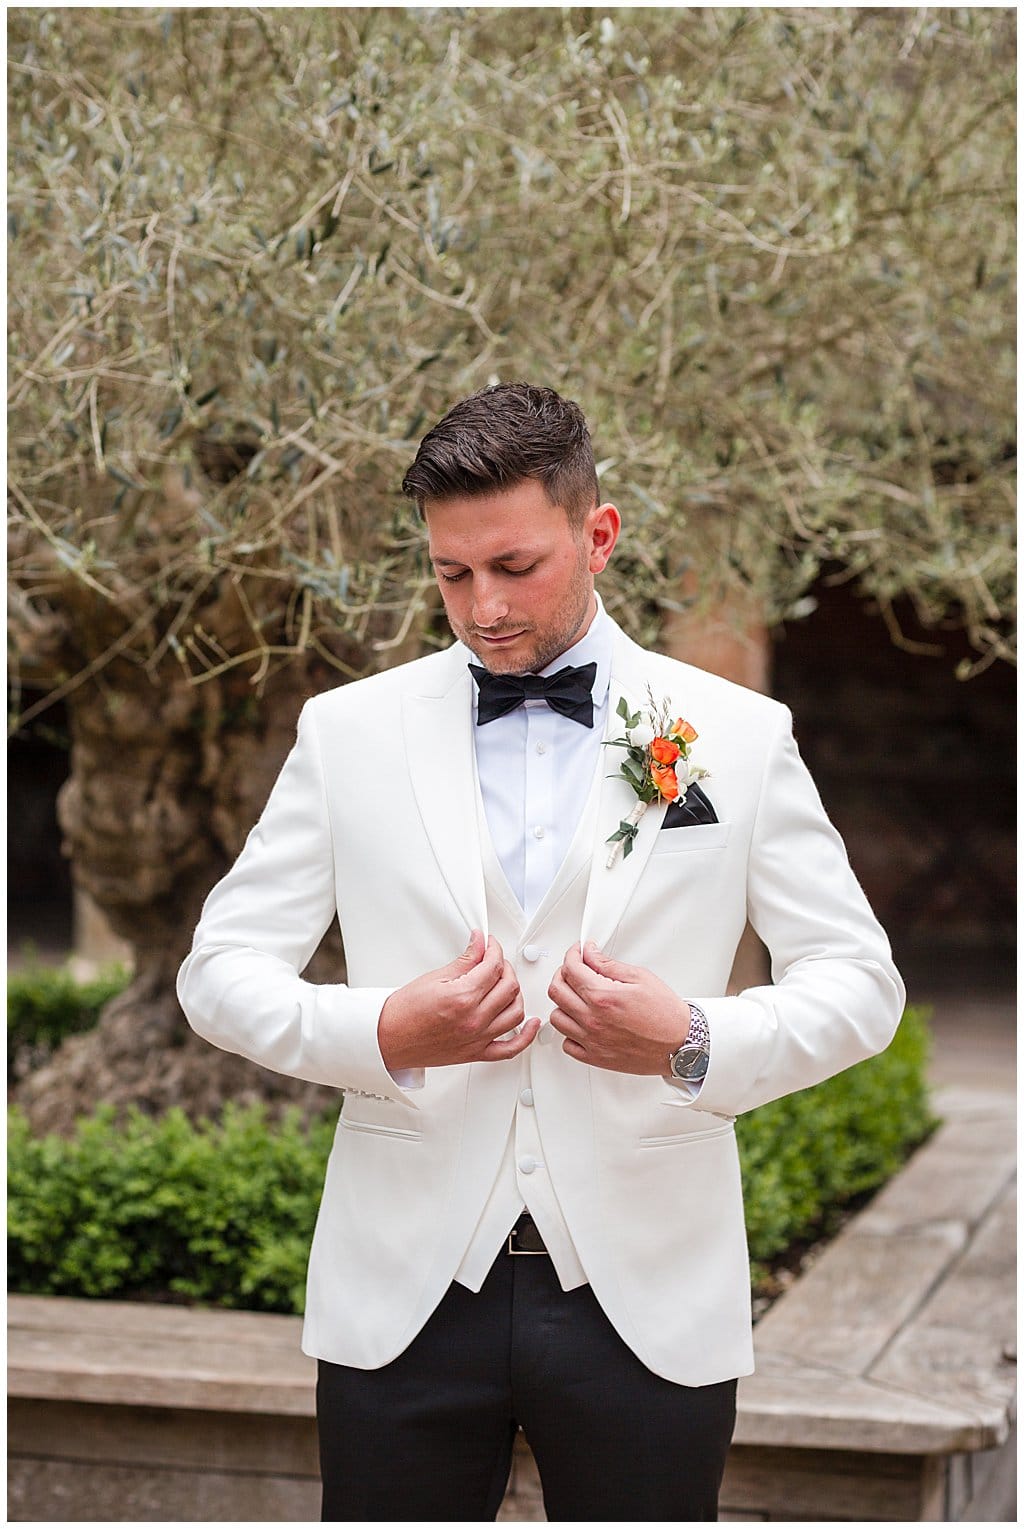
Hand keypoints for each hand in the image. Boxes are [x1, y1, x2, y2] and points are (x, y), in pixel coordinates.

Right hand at [378, 930, 539, 1070]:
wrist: (388, 1039)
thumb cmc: (404, 1012)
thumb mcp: (435, 977)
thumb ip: (464, 961)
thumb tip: (479, 944)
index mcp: (463, 997)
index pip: (493, 966)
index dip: (495, 950)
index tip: (490, 945)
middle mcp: (474, 1019)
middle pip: (509, 987)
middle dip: (505, 968)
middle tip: (494, 961)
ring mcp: (477, 1038)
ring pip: (516, 1012)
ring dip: (515, 994)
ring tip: (505, 984)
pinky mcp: (476, 1053)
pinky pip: (510, 1048)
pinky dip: (526, 1037)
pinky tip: (532, 1024)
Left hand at [547, 941, 690, 1074]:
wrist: (680, 1044)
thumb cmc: (666, 1014)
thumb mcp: (640, 977)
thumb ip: (608, 965)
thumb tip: (590, 954)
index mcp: (603, 996)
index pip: (570, 969)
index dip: (571, 955)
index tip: (577, 953)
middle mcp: (593, 1019)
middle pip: (556, 991)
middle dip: (562, 974)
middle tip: (574, 970)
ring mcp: (592, 1040)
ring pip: (557, 1017)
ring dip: (564, 1003)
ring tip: (578, 997)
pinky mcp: (595, 1057)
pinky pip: (567, 1044)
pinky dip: (570, 1032)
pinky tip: (582, 1023)